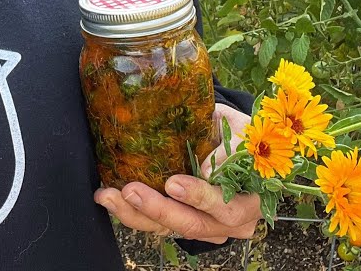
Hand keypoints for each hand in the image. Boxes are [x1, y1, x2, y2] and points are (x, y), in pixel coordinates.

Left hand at [94, 104, 260, 243]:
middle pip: (193, 225)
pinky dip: (133, 214)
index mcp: (251, 199)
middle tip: (131, 191)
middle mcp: (231, 222)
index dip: (199, 198)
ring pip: (170, 230)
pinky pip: (157, 227)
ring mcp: (207, 227)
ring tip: (109, 196)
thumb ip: (230, 145)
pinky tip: (112, 199)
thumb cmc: (240, 135)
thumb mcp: (242, 130)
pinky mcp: (184, 226)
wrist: (236, 145)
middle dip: (159, 209)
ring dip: (136, 214)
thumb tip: (207, 168)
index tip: (172, 183)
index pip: (227, 207)